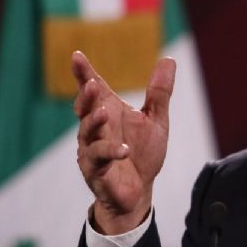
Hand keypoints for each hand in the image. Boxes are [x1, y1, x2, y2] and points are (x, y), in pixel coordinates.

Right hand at [72, 50, 175, 233]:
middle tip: (91, 84)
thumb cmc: (143, 153)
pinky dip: (111, 152)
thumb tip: (169, 59)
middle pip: (85, 108)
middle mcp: (96, 128)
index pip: (94, 90)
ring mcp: (92, 148)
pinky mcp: (96, 170)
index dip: (84, 73)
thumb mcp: (156, 120)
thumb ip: (159, 92)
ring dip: (94, 121)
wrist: (139, 191)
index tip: (77, 55)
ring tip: (104, 112)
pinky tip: (124, 150)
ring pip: (87, 132)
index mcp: (108, 112)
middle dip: (86, 96)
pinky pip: (99, 158)